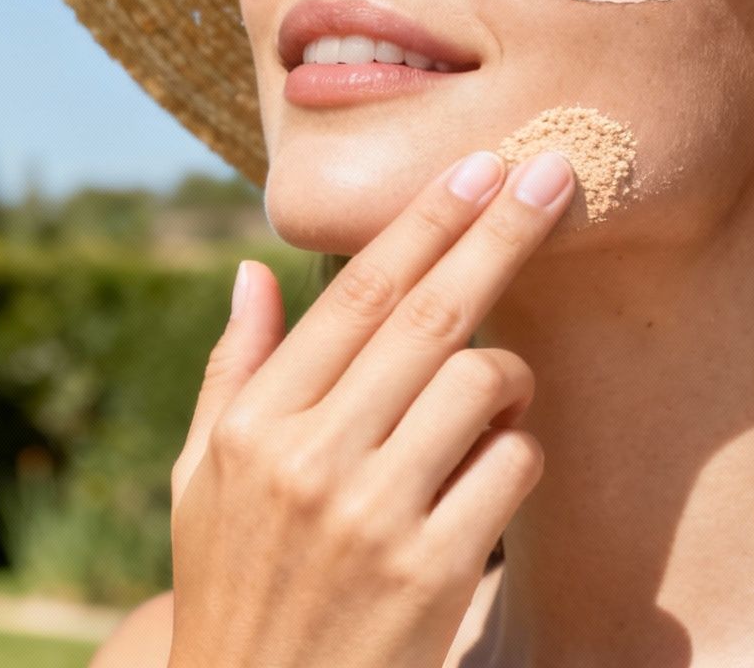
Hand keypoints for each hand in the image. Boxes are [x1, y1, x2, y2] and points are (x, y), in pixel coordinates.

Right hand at [164, 148, 576, 667]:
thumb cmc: (234, 587)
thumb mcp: (199, 482)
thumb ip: (232, 373)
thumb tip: (252, 272)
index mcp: (256, 425)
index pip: (354, 296)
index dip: (425, 220)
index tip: (476, 165)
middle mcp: (312, 459)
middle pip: (432, 314)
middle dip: (501, 231)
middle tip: (554, 173)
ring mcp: (376, 515)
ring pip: (483, 382)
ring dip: (509, 374)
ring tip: (494, 397)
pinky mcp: (436, 571)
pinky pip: (513, 466)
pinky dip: (517, 452)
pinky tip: (491, 471)